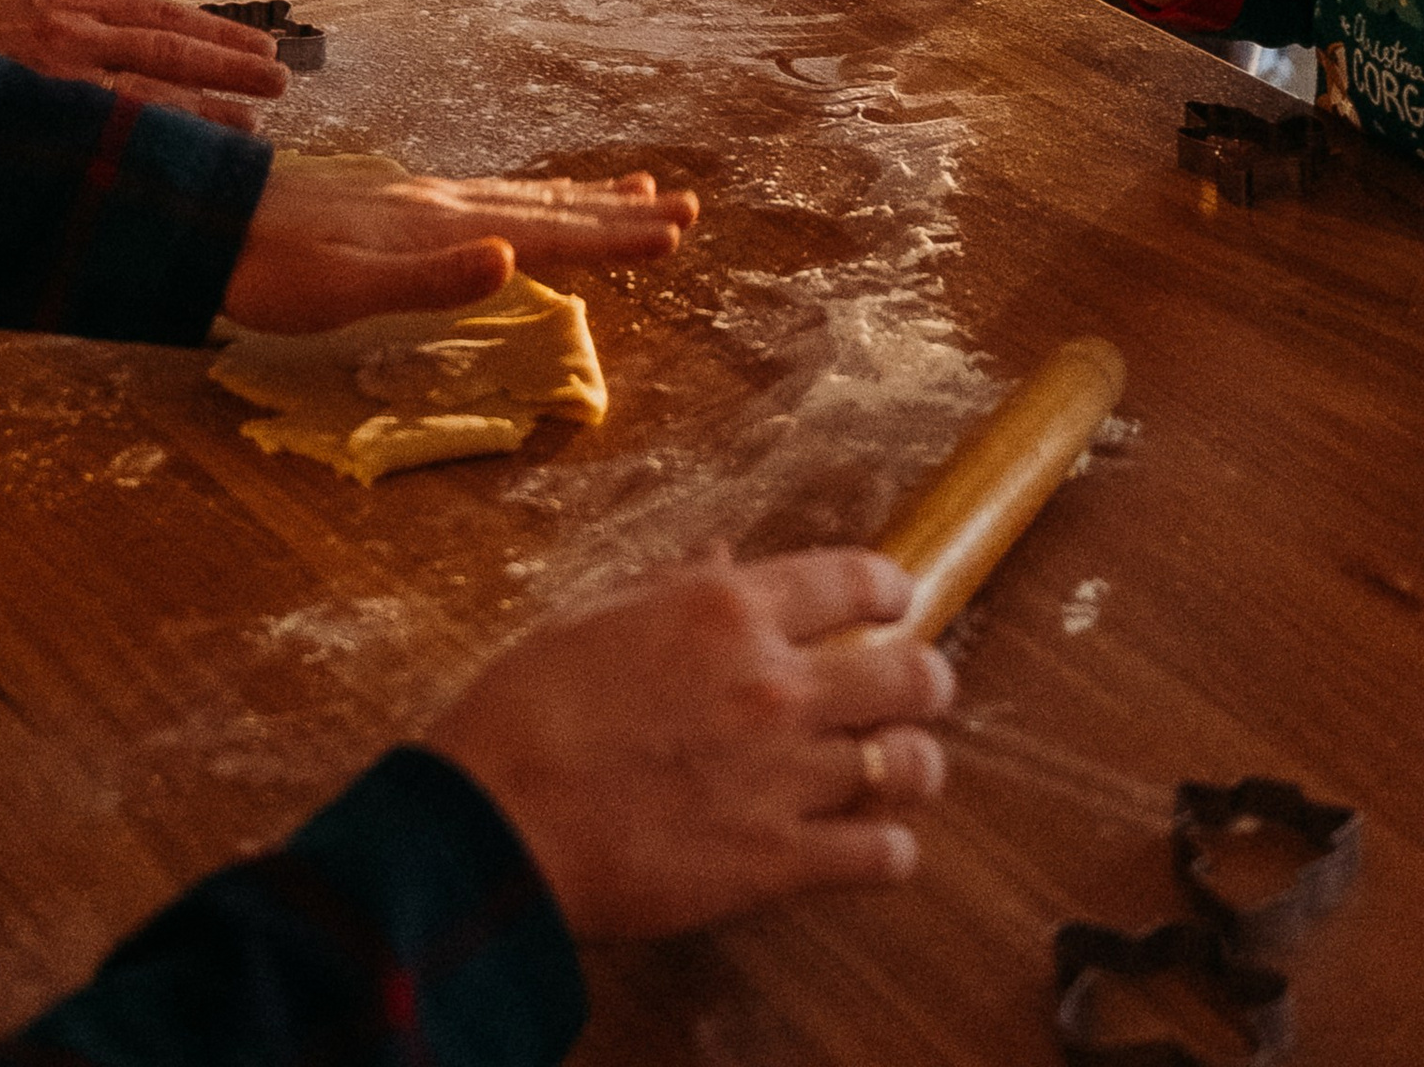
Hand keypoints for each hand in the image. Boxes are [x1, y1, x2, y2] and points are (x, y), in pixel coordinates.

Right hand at [0, 0, 291, 128]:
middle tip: (277, 83)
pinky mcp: (34, 113)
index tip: (264, 50)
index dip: (218, 35)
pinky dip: (142, 143)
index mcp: (79, 2)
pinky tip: (177, 159)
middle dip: (225, 69)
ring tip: (249, 129)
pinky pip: (98, 131)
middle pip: (165, 54)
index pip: (164, 19)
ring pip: (140, 98)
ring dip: (198, 113)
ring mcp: (54, 82)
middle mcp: (74, 38)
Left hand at [220, 167, 696, 336]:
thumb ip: (431, 278)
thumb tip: (510, 258)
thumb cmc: (270, 273)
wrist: (205, 225)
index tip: (675, 232)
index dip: (612, 237)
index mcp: (442, 226)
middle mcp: (442, 204)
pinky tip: (529, 206)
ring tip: (636, 190)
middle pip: (548, 208)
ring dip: (584, 200)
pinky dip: (532, 201)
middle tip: (686, 207)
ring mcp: (421, 202)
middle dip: (618, 212)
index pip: (546, 232)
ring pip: (523, 199)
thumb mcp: (348, 289)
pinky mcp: (399, 208)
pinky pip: (490, 199)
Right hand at [430, 551, 950, 937]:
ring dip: (914, 765)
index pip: (854, 582)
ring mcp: (783, 776)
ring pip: (909, 764)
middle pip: (909, 674)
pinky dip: (888, 849)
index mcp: (728, 609)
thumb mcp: (599, 616)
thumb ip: (674, 588)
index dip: (889, 591)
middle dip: (925, 679)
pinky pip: (879, 855)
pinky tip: (874, 844)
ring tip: (905, 768)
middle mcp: (774, 684)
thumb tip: (720, 562)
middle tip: (917, 688)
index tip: (895, 603)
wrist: (498, 816)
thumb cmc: (528, 707)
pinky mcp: (777, 861)